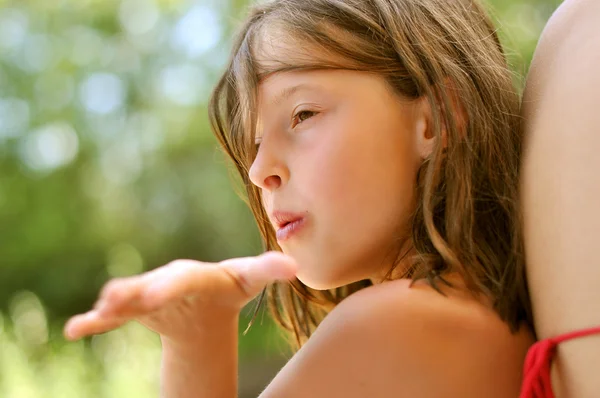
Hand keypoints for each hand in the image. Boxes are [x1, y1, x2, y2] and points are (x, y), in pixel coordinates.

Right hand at [63, 252, 296, 342]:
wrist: (204, 304)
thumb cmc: (228, 289)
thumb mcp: (249, 281)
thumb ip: (269, 270)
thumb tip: (296, 265)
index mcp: (194, 275)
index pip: (183, 278)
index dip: (169, 284)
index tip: (157, 292)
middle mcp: (167, 280)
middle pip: (149, 286)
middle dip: (136, 293)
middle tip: (120, 301)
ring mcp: (149, 294)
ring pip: (127, 298)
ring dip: (111, 306)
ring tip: (96, 316)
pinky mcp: (138, 309)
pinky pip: (114, 315)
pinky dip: (95, 321)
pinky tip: (74, 330)